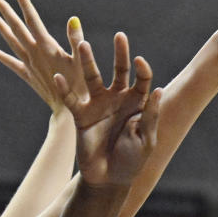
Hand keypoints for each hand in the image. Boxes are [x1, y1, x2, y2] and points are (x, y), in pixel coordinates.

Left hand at [0, 0, 87, 111]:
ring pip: (12, 43)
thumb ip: (76, 40)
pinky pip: (11, 64)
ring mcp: (29, 66)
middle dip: (5, 12)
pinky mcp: (29, 76)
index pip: (33, 21)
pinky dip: (0, 56)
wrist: (68, 113)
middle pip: (17, 29)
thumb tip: (73, 19)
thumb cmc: (81, 87)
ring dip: (1, 28)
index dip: (25, 5)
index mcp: (47, 47)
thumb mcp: (82, 62)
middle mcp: (34, 55)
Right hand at [56, 33, 161, 186]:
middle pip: (120, 70)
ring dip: (88, 61)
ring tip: (83, 44)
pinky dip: (64, 89)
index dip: (142, 69)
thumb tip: (158, 89)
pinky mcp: (81, 115)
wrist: (109, 180)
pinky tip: (59, 78)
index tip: (139, 62)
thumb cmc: (132, 161)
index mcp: (137, 103)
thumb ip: (150, 116)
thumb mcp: (146, 140)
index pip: (142, 79)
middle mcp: (118, 99)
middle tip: (120, 36)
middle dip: (120, 53)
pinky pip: (71, 99)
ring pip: (93, 77)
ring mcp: (98, 105)